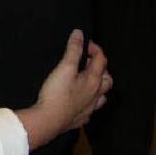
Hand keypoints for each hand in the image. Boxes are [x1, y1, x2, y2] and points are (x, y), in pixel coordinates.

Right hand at [16, 29, 111, 148]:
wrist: (48, 121)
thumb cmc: (56, 93)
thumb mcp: (64, 67)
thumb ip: (73, 50)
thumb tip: (79, 34)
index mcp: (93, 80)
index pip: (101, 60)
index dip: (95, 48)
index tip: (84, 43)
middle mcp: (95, 95)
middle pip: (107, 79)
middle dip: (101, 67)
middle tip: (88, 61)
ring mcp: (89, 108)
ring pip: (102, 96)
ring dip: (98, 87)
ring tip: (88, 81)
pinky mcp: (80, 118)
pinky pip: (90, 109)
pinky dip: (89, 102)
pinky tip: (80, 101)